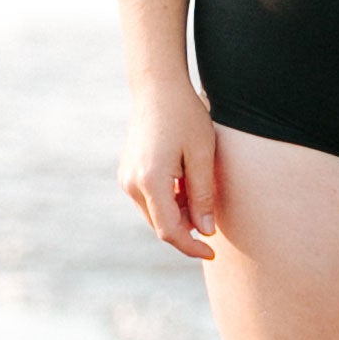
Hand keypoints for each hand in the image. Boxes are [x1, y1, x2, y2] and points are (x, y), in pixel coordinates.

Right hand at [120, 86, 216, 258]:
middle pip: (161, 225)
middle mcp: (131, 184)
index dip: (191, 246)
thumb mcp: (202, 155)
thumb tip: (206, 231)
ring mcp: (125, 179)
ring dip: (178, 214)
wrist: (158, 88)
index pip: (169, 231)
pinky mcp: (127, 173)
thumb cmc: (185, 116)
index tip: (212, 251)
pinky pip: (148, 200)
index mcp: (150, 181)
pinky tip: (185, 182)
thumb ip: (203, 196)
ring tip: (198, 188)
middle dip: (187, 229)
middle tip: (210, 211)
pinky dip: (168, 202)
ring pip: (154, 214)